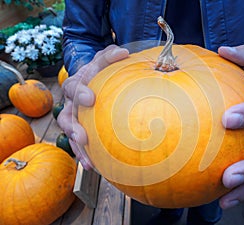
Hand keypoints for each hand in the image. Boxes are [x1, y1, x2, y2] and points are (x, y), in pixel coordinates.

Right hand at [57, 45, 128, 169]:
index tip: (90, 98)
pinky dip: (86, 155)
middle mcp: (72, 103)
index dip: (80, 93)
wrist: (94, 80)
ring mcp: (76, 117)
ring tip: (88, 161)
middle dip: (73, 127)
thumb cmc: (100, 71)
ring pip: (71, 134)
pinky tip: (94, 166)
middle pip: (66, 116)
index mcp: (77, 84)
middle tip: (82, 136)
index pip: (73, 87)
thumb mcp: (104, 59)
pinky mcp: (82, 128)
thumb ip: (110, 55)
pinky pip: (81, 143)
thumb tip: (123, 53)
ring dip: (78, 147)